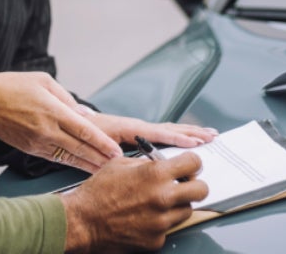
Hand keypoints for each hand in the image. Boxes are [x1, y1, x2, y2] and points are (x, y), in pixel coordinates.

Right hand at [0, 71, 121, 171]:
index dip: (102, 143)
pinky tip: (82, 166)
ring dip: (88, 164)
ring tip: (106, 170)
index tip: (117, 150)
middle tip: (118, 163)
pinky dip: (71, 163)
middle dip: (101, 157)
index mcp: (52, 110)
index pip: (84, 131)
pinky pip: (55, 158)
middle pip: (80, 148)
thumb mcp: (44, 81)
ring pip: (69, 157)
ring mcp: (37, 142)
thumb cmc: (13, 85)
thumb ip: (67, 98)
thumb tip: (85, 114)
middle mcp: (46, 130)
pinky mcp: (30, 149)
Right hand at [61, 152, 206, 252]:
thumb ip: (145, 163)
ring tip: (158, 203)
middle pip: (201, 190)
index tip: (189, 166)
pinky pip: (169, 228)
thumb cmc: (97, 193)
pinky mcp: (156, 239)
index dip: (192, 163)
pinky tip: (145, 218)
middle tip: (184, 185)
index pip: (194, 163)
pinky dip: (160, 224)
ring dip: (177, 206)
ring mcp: (161, 221)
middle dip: (194, 185)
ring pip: (186, 210)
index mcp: (155, 174)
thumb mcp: (119, 164)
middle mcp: (163, 197)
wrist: (83, 221)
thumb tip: (161, 162)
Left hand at [90, 112, 217, 149]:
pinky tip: (190, 140)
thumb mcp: (92, 146)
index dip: (176, 138)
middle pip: (169, 129)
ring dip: (190, 132)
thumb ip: (106, 153)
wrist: (74, 125)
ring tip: (209, 135)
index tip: (193, 142)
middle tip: (212, 137)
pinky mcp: (139, 134)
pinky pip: (163, 134)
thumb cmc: (83, 134)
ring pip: (169, 130)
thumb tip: (120, 158)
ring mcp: (139, 129)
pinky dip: (179, 135)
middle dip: (192, 133)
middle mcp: (137, 126)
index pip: (156, 134)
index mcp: (128, 128)